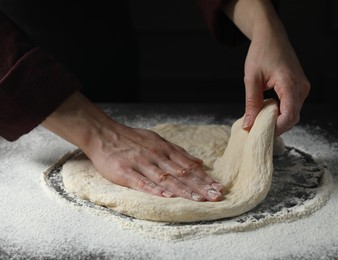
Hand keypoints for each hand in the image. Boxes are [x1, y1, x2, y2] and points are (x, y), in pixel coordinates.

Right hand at [42, 92, 223, 201]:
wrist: (102, 133)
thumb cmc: (131, 138)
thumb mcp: (157, 140)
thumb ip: (178, 152)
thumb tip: (199, 162)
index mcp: (164, 149)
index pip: (188, 165)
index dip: (204, 177)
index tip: (218, 187)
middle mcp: (156, 156)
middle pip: (181, 172)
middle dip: (200, 185)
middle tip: (216, 196)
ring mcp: (140, 163)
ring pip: (166, 178)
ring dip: (184, 190)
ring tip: (199, 200)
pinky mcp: (125, 172)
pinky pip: (142, 182)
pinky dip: (155, 189)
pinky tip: (168, 196)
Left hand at [224, 0, 309, 135]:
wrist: (271, 37)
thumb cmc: (261, 53)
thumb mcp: (251, 78)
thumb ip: (251, 103)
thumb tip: (248, 125)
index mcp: (289, 83)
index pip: (289, 114)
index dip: (276, 128)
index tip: (261, 133)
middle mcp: (301, 87)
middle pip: (292, 117)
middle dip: (276, 126)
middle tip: (257, 130)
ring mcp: (303, 87)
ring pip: (293, 113)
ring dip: (278, 120)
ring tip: (260, 120)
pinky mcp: (300, 88)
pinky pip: (293, 106)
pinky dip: (281, 112)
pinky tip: (267, 110)